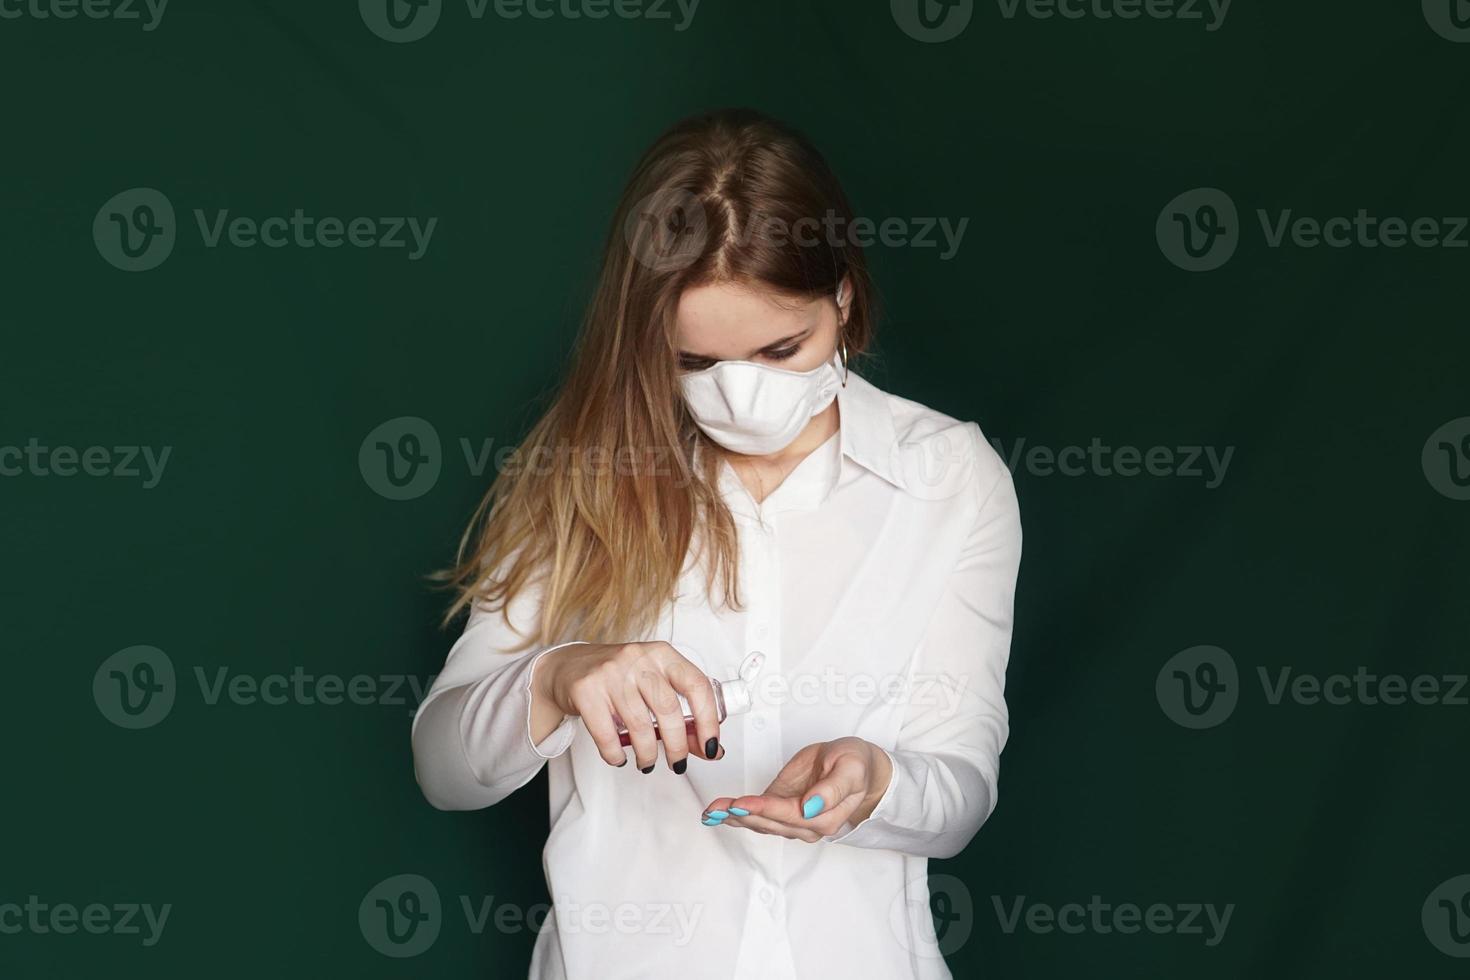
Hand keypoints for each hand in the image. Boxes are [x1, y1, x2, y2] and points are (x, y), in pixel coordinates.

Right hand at [530, 641, 724, 772]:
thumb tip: (711, 749)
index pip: (697, 685)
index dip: (708, 720)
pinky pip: (607, 735)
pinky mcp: (586, 690)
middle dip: (677, 746)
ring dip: (648, 754)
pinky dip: (616, 754)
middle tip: (678, 763)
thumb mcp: (654, 686)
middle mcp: (639, 659)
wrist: (569, 667)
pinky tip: (620, 757)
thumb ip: (683, 714)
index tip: (711, 746)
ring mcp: (611, 673)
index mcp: (663, 654)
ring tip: (647, 762)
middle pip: (668, 710)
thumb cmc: (620, 678)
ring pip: (639, 726)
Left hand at [699, 737, 892, 840]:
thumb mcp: (851, 769)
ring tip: (710, 811)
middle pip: (770, 823)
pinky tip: (717, 812)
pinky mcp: (781, 810)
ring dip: (733, 817)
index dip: (764, 810)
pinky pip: (757, 816)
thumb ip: (833, 789)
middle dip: (741, 815)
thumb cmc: (855, 765)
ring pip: (760, 823)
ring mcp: (793, 820)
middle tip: (715, 808)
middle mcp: (807, 825)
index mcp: (826, 816)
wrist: (857, 766)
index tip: (740, 803)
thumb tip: (811, 807)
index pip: (790, 815)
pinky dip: (735, 814)